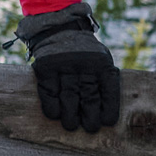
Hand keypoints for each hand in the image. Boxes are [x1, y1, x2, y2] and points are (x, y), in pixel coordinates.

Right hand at [21, 6, 123, 134]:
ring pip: (69, 96)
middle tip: (89, 128)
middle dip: (90, 116)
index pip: (109, 90)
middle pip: (89, 96)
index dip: (109, 108)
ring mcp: (64, 65)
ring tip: (71, 125)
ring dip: (70, 114)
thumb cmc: (85, 52)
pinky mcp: (46, 67)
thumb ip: (104, 80)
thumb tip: (106, 114)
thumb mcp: (101, 58)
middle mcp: (85, 64)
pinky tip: (54, 115)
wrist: (59, 27)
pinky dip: (51, 105)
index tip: (106, 122)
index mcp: (102, 63)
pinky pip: (49, 91)